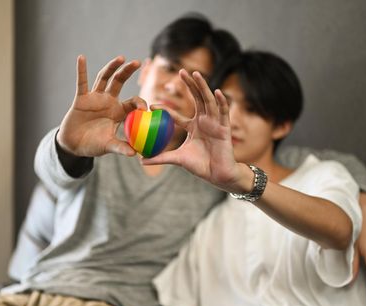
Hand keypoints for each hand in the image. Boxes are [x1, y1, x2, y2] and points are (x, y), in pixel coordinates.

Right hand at [57, 55, 146, 156]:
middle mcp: (108, 101)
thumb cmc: (94, 145)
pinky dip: (81, 70)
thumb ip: (121, 148)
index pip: (132, 102)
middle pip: (119, 82)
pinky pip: (81, 83)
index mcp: (118, 112)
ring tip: (121, 58)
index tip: (145, 108)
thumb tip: (135, 154)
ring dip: (111, 67)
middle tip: (137, 62)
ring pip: (104, 78)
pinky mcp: (81, 98)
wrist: (74, 145)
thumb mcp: (108, 146)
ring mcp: (95, 98)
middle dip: (127, 72)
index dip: (139, 103)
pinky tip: (81, 58)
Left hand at [143, 70, 247, 192]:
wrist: (218, 175)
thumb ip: (161, 158)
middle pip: (196, 98)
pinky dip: (221, 102)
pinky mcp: (225, 128)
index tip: (151, 106)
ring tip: (195, 73)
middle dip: (190, 84)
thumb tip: (141, 160)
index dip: (165, 110)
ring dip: (202, 86)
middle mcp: (204, 121)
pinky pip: (223, 113)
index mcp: (193, 127)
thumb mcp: (178, 159)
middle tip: (180, 71)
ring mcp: (215, 123)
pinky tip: (217, 91)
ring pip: (208, 101)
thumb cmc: (200, 166)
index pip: (177, 115)